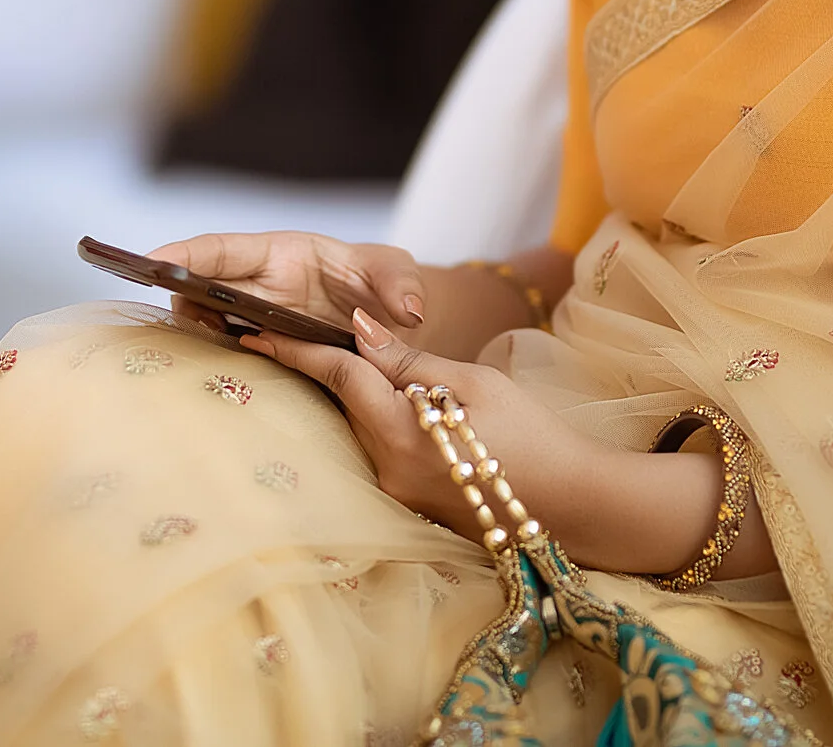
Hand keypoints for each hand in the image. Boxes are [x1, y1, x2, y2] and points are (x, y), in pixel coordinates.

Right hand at [149, 230, 427, 338]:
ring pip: (203, 320)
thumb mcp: (398, 273)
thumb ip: (401, 285)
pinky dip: (213, 359)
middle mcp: (257, 282)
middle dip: (175, 299)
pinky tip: (217, 377)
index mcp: (280, 252)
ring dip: (193, 335)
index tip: (150, 262)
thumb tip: (408, 311)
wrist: (389, 321)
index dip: (183, 253)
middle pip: (198, 285)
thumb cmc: (386, 283)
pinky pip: (225, 349)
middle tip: (177, 324)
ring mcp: (254, 316)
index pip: (222, 249)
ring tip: (201, 355)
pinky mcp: (259, 345)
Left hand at [242, 307, 604, 544]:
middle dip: (325, 368)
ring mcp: (399, 492)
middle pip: (344, 404)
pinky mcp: (412, 504)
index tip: (257, 330)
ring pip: (362, 428)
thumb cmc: (532, 435)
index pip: (339, 377)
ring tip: (352, 360)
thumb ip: (410, 360)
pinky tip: (395, 405)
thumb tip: (360, 328)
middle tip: (294, 332)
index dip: (299, 348)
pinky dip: (379, 422)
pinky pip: (382, 451)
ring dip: (354, 396)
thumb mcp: (473, 382)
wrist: (574, 505)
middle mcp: (388, 468)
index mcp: (401, 432)